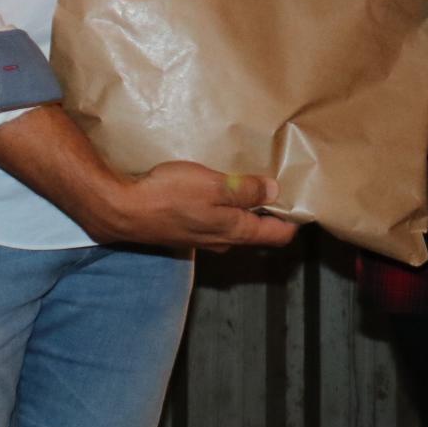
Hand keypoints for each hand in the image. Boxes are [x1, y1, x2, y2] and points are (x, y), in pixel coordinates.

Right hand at [95, 160, 299, 252]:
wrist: (123, 210)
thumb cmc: (169, 195)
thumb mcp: (214, 186)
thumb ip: (246, 190)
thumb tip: (275, 191)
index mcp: (234, 231)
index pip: (276, 235)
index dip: (293, 220)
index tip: (304, 202)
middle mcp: (221, 241)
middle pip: (256, 232)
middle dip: (271, 213)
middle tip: (281, 187)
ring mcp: (202, 238)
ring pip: (234, 227)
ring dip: (245, 209)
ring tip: (251, 184)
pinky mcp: (185, 230)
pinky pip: (214, 221)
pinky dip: (223, 208)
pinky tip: (217, 191)